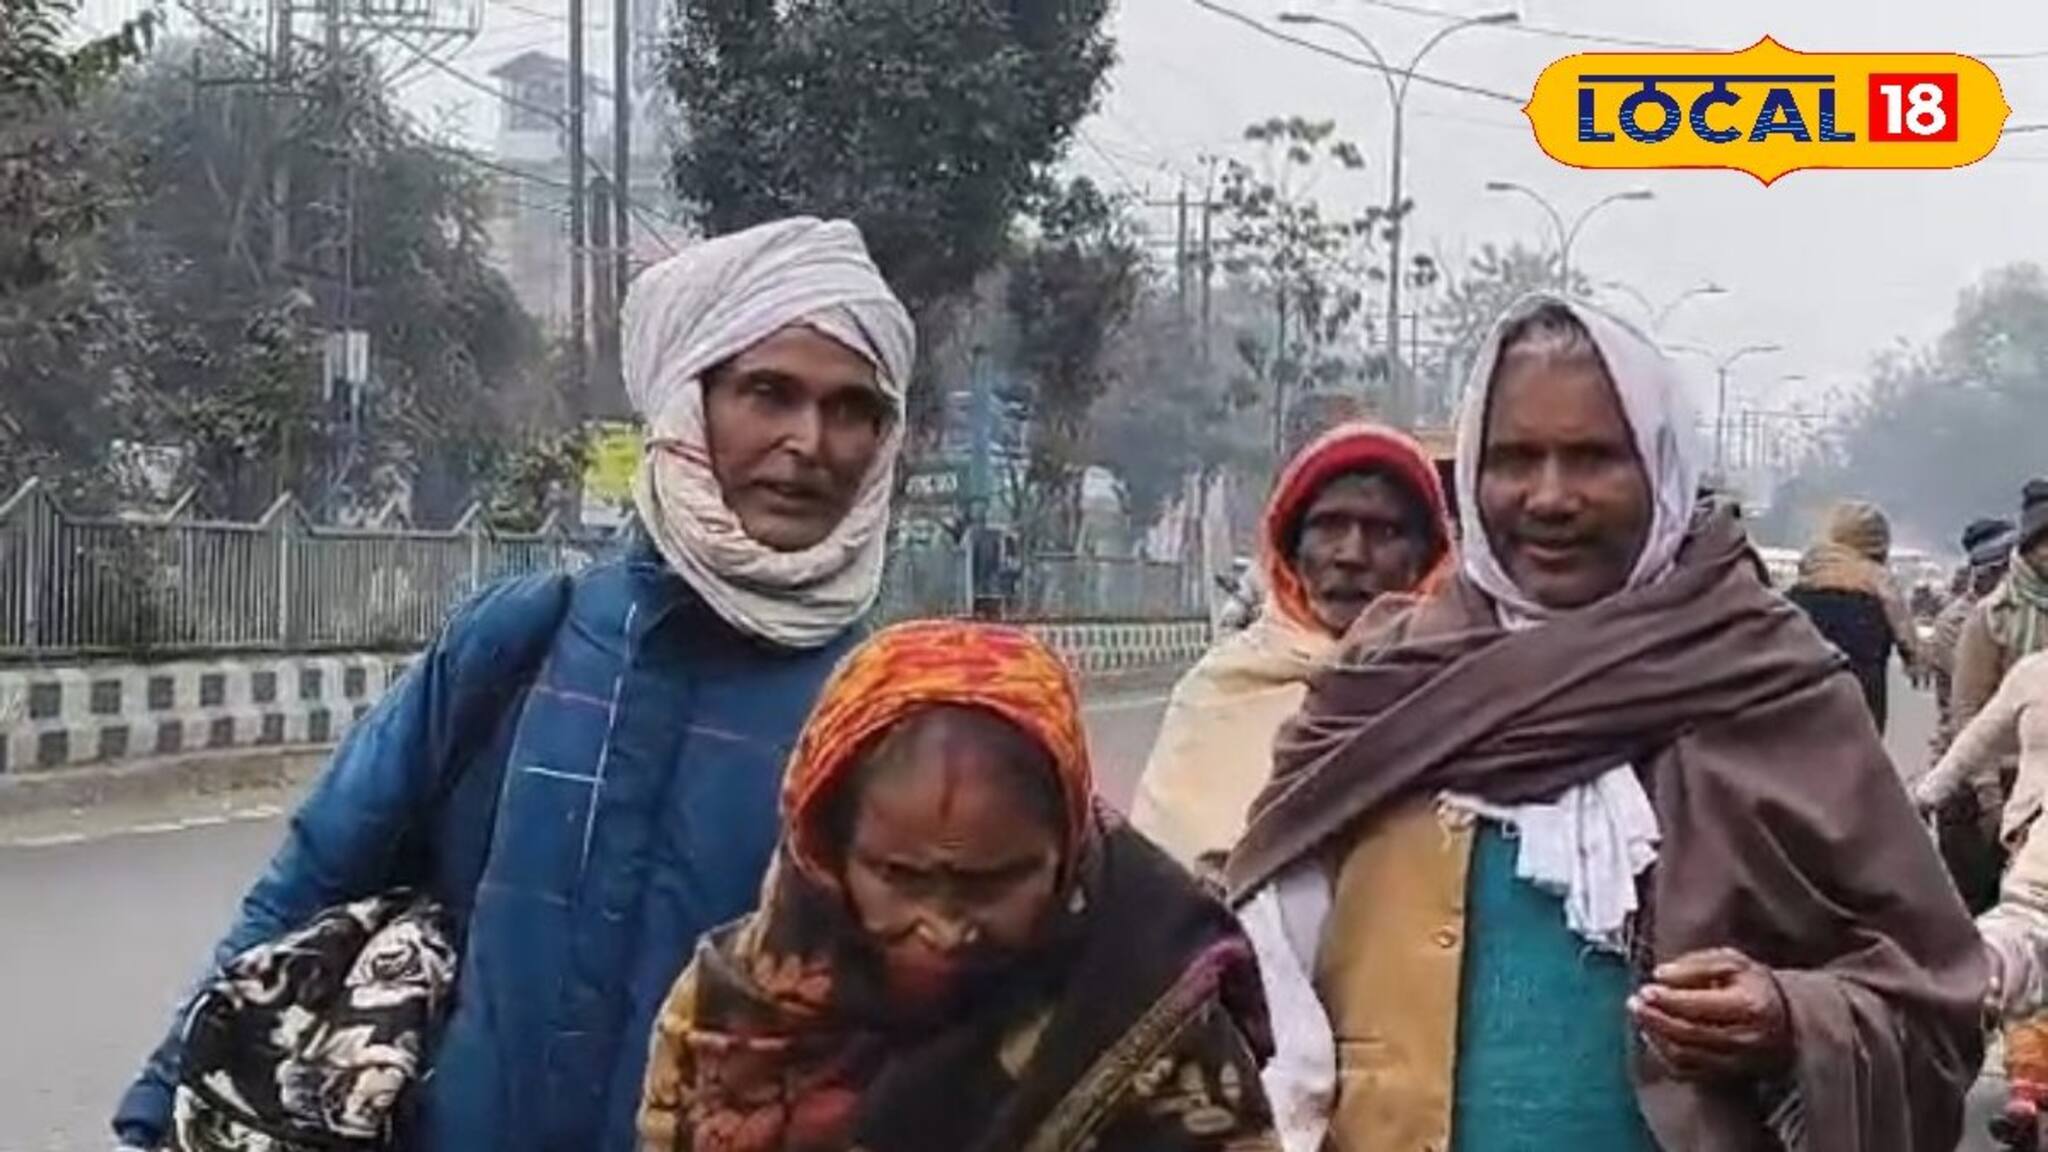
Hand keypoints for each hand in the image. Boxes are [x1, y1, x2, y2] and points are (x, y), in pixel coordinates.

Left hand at [1628, 947, 1791, 1080]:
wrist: (1784, 1018)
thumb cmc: (1752, 984)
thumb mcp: (1732, 961)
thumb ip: (1695, 964)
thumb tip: (1660, 975)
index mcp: (1749, 1006)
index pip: (1701, 1006)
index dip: (1669, 1000)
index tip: (1645, 990)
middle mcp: (1745, 1038)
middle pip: (1689, 1034)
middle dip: (1656, 1019)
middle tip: (1634, 1003)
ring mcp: (1737, 1062)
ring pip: (1686, 1055)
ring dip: (1656, 1036)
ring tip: (1641, 1016)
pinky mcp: (1727, 1075)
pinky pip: (1687, 1071)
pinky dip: (1664, 1055)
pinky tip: (1653, 1035)